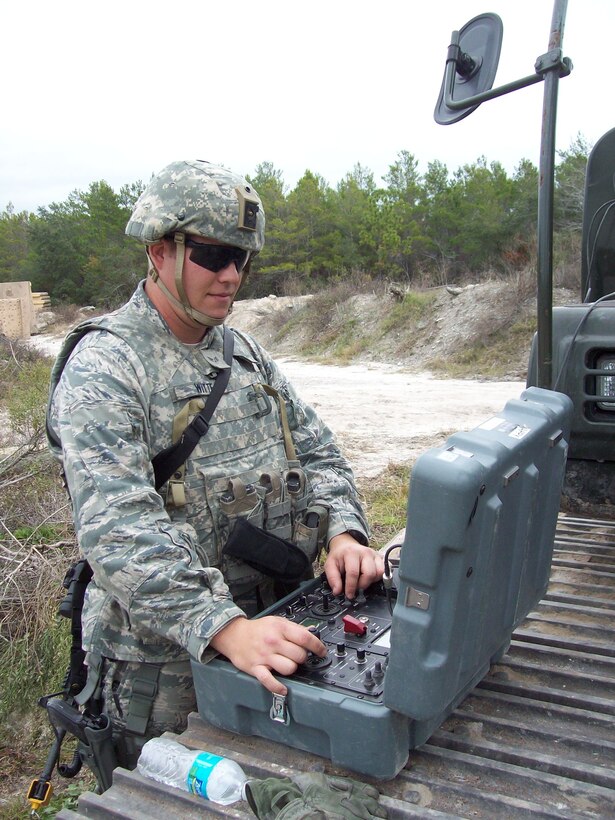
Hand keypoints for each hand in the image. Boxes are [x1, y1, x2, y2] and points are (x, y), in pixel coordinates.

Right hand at [209, 615, 325, 694]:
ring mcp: (265, 656)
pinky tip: (283, 688)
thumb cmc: (258, 629)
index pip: (305, 638)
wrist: (234, 634)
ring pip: (289, 668)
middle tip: (298, 656)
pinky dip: (277, 687)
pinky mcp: (256, 668)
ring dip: (292, 668)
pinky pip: (269, 681)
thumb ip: (295, 628)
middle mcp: (273, 642)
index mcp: (280, 628)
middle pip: (299, 655)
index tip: (321, 651)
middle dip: (303, 657)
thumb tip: (313, 633)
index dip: (317, 646)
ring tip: (288, 664)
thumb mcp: (277, 621)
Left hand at [324, 533, 383, 599]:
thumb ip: (332, 578)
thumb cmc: (339, 556)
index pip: (354, 573)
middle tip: (356, 587)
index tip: (349, 595)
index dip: (351, 587)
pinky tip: (370, 577)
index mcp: (351, 553)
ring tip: (362, 580)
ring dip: (371, 581)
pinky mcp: (381, 557)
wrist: (346, 545)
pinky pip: (385, 570)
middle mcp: (365, 552)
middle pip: (369, 574)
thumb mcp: (330, 565)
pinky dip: (379, 577)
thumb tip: (337, 591)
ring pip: (379, 573)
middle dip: (362, 585)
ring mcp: (375, 554)